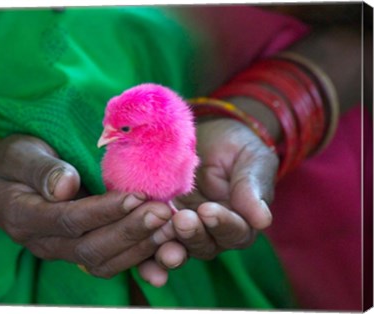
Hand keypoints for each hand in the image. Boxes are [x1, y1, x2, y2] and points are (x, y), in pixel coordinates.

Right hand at [0, 134, 172, 277]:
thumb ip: (40, 170)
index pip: (69, 220)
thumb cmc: (11, 160)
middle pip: (90, 248)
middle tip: (163, 213)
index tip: (137, 196)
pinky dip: (138, 257)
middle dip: (130, 231)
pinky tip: (163, 245)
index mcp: (24, 217)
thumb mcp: (19, 154)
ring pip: (102, 261)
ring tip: (170, 227)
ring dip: (139, 248)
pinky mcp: (77, 248)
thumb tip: (66, 187)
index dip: (105, 211)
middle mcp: (42, 242)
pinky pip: (108, 261)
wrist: (1, 180)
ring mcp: (60, 249)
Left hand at [138, 118, 278, 284]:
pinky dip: (144, 252)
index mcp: (239, 223)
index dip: (222, 224)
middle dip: (191, 235)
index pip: (234, 232)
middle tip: (181, 220)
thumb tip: (263, 220)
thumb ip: (253, 188)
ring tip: (159, 233)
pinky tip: (137, 255)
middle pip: (203, 245)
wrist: (206, 136)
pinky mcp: (157, 222)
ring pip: (176, 247)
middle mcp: (210, 233)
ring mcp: (182, 229)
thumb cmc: (235, 147)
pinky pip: (151, 240)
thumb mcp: (251, 161)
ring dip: (166, 247)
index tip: (209, 210)